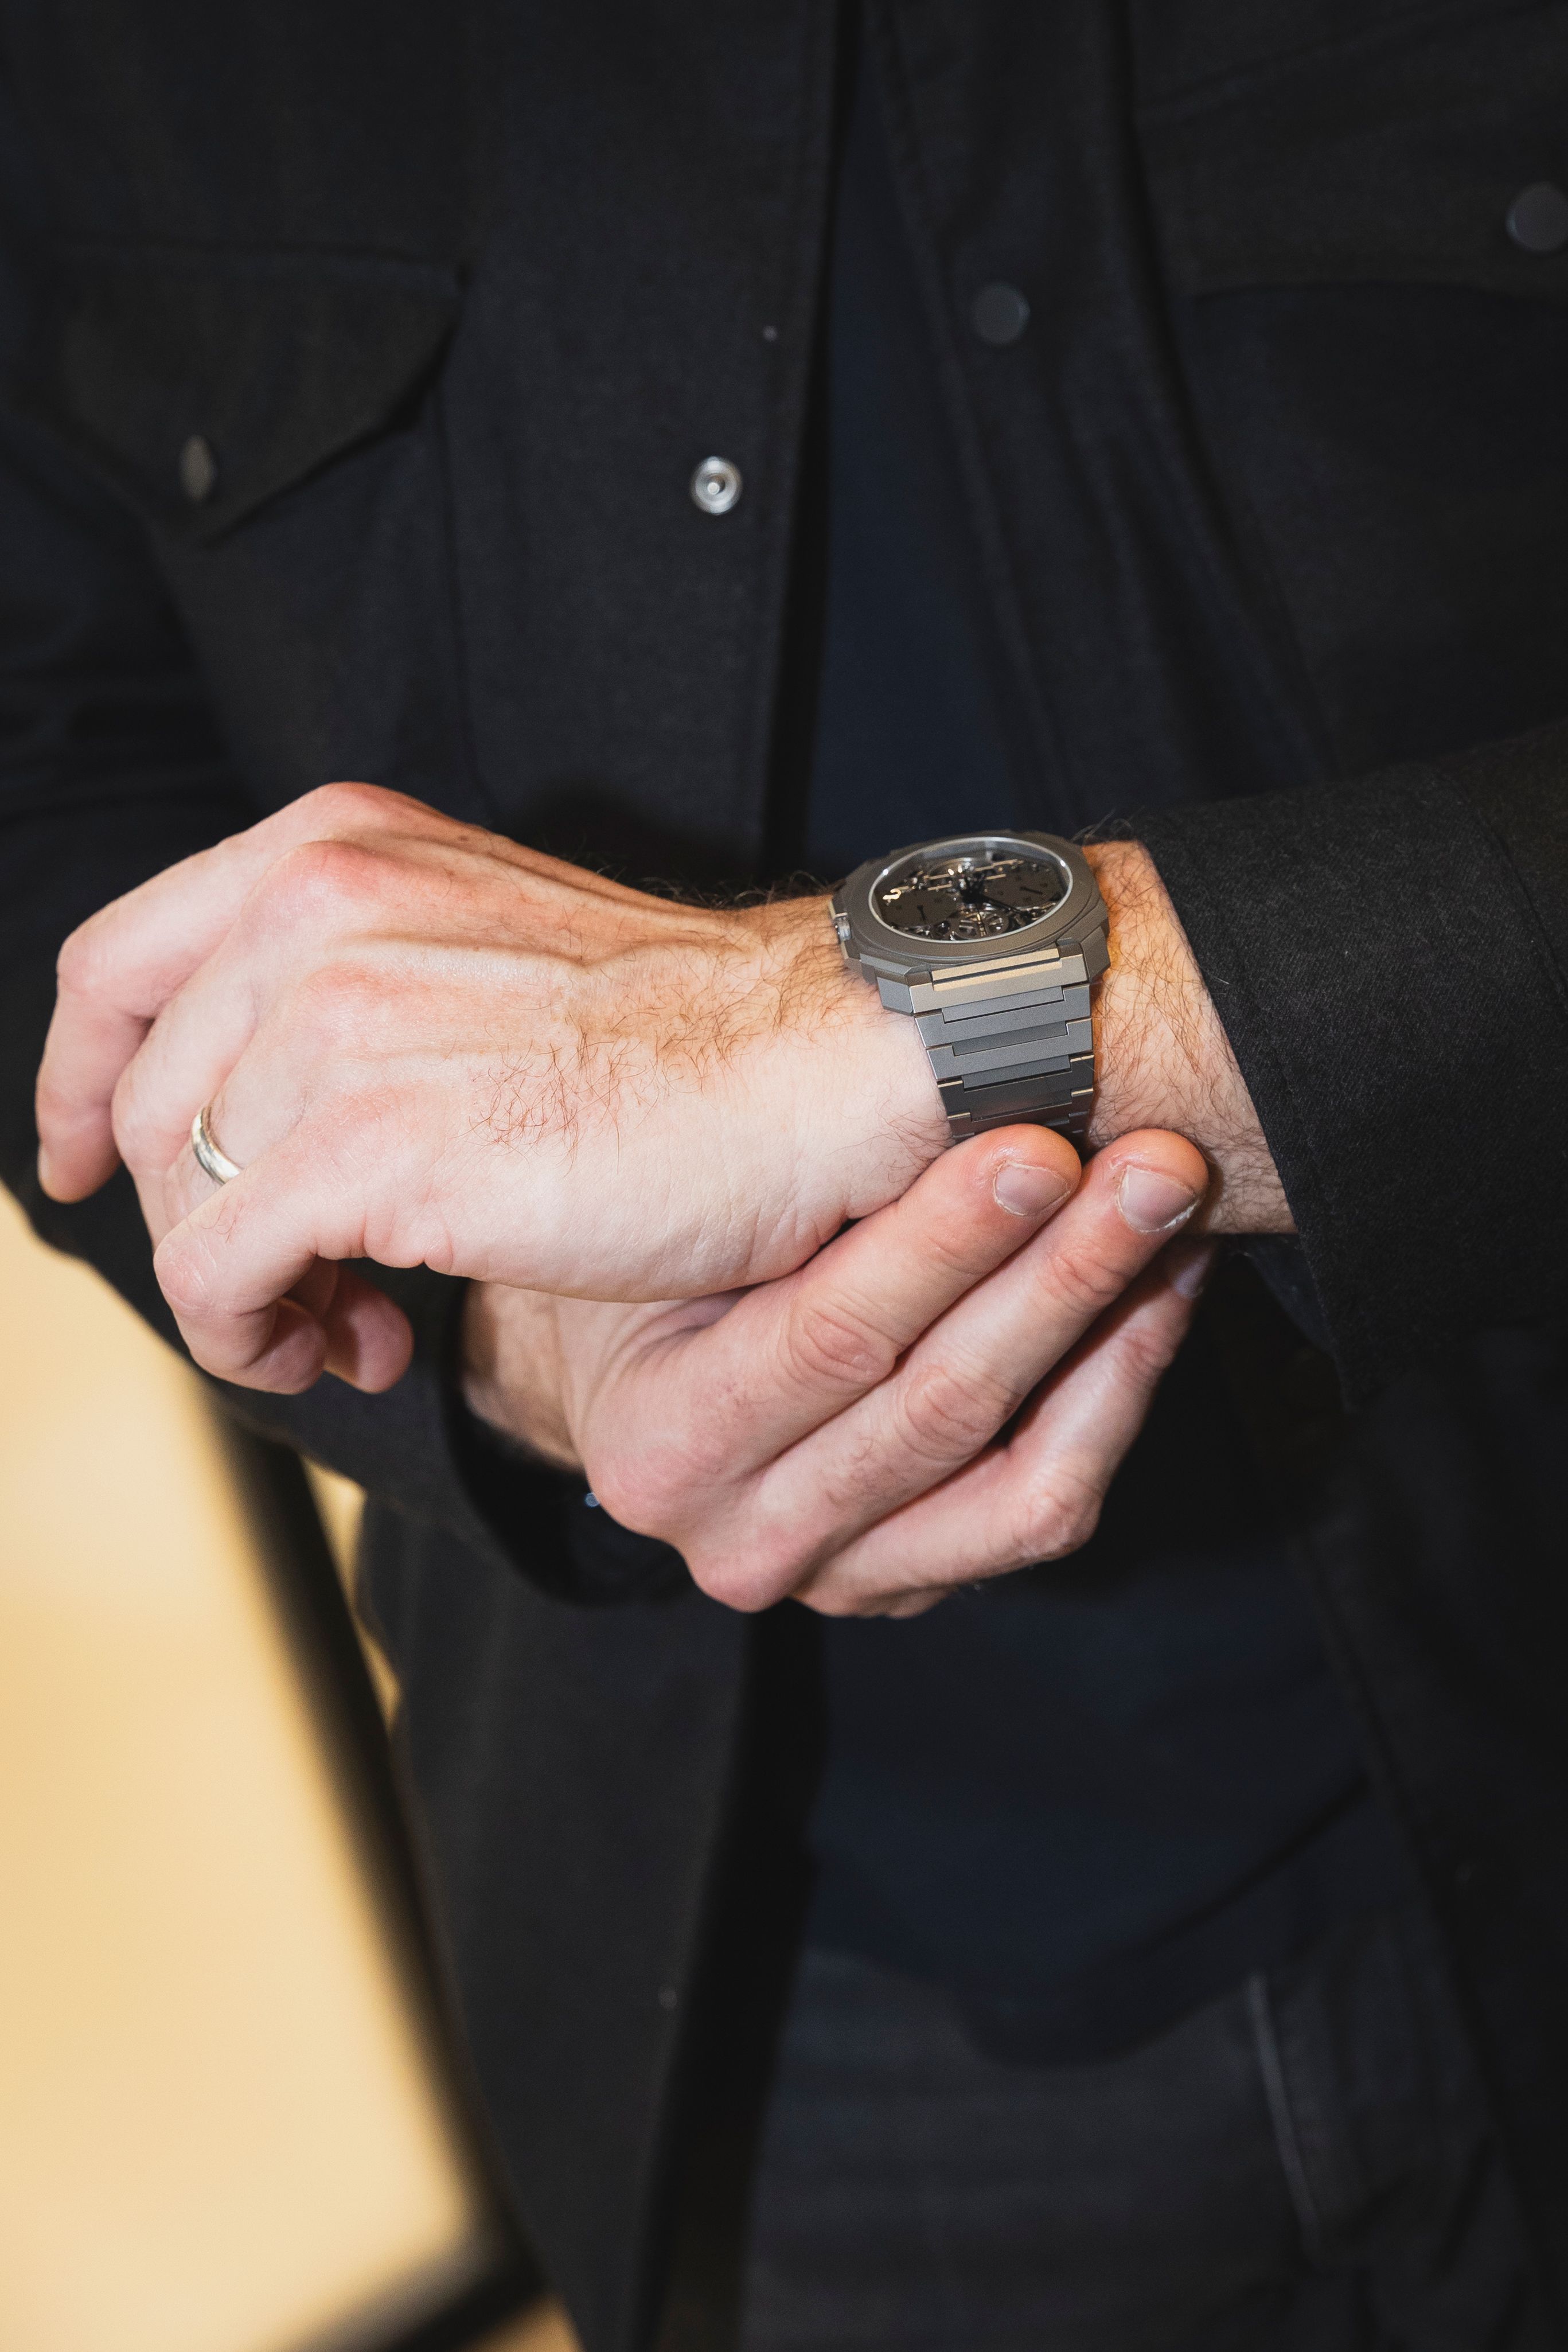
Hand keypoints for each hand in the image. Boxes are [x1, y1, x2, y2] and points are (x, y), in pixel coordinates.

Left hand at [35, 785, 1282, 1395]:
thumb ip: (359, 996)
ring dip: (247, 1293)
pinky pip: (219, 1272)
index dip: (75, 1077)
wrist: (821, 1070)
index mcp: (335, 849)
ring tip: (354, 1331)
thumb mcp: (488, 956)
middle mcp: (312, 909)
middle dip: (192, 1216)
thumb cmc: (684, 1040)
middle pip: (143, 1102)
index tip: (81, 1158)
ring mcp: (335, 1022)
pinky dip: (258, 1335)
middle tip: (306, 1292)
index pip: (119, 963)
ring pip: (176, 1198)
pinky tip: (363, 1347)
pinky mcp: (368, 1146)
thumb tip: (253, 1124)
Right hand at [462, 1121, 1213, 1617]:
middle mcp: (744, 1539)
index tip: (1037, 1146)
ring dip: (1115, 1336)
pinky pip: (1043, 1509)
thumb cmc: (651, 1269)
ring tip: (1176, 1220)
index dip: (945, 1242)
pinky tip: (1158, 1294)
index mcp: (662, 1444)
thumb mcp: (676, 1225)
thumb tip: (940, 1067)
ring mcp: (836, 1579)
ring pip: (1021, 1483)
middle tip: (1154, 1166)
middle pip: (941, 1408)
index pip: (828, 1339)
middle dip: (1064, 1272)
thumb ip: (779, 1188)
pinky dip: (1116, 1398)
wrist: (627, 1378)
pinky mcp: (913, 1584)